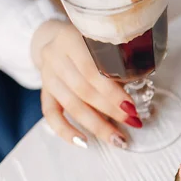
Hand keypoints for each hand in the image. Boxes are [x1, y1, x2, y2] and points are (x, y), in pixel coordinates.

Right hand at [32, 20, 141, 148]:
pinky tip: (83, 142)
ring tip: (117, 139)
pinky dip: (66, 131)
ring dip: (97, 125)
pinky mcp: (44, 91)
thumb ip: (116, 63)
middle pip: (83, 90)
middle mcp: (55, 57)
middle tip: (133, 123)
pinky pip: (50, 115)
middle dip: (111, 111)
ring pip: (71, 105)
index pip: (92, 71)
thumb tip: (137, 95)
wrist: (54, 37)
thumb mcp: (102, 43)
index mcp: (71, 40)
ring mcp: (47, 75)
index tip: (132, 109)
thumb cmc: (89, 42)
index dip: (113, 93)